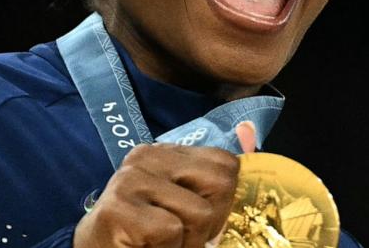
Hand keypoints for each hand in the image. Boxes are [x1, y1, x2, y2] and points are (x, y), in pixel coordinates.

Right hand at [73, 122, 256, 247]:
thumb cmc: (144, 236)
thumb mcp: (183, 205)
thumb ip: (213, 177)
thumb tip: (249, 131)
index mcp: (163, 153)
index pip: (224, 163)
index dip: (222, 201)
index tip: (199, 222)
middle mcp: (144, 157)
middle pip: (220, 183)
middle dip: (212, 220)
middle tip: (183, 235)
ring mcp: (130, 180)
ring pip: (200, 212)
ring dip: (189, 242)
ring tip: (162, 243)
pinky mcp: (119, 208)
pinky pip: (170, 230)